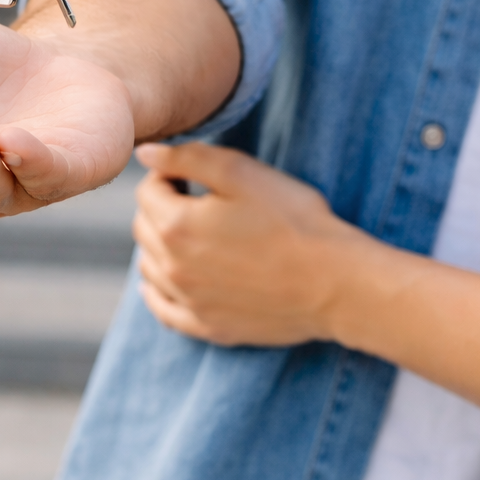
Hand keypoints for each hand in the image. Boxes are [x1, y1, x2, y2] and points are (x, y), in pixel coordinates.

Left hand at [131, 141, 364, 346]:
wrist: (336, 283)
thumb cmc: (294, 221)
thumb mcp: (242, 173)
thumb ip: (187, 158)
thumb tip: (144, 153)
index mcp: (177, 226)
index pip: (147, 191)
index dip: (168, 175)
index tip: (193, 176)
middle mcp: (173, 268)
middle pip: (143, 228)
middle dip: (161, 208)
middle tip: (195, 200)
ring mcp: (189, 301)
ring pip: (149, 266)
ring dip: (160, 245)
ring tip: (192, 234)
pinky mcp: (207, 326)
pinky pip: (163, 310)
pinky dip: (157, 292)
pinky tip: (163, 282)